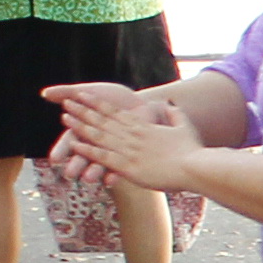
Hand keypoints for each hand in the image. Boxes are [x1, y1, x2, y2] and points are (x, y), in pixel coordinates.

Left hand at [50, 77, 203, 192]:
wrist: (196, 167)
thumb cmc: (192, 150)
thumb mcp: (184, 126)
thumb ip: (174, 114)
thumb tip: (170, 102)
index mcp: (144, 126)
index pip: (115, 112)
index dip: (98, 103)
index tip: (84, 95)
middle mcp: (133, 135)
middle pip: (103, 120)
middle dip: (83, 110)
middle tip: (66, 103)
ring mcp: (129, 150)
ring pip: (99, 135)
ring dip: (81, 127)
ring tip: (65, 119)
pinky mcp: (128, 166)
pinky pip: (103, 156)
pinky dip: (88, 150)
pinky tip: (74, 145)